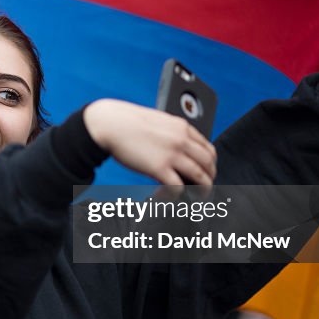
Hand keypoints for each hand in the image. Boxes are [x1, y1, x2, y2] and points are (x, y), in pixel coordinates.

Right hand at [83, 99, 216, 185]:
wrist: (108, 123)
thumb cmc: (126, 122)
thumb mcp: (157, 121)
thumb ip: (170, 133)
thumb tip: (175, 149)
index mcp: (182, 127)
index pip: (208, 148)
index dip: (210, 164)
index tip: (205, 172)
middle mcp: (181, 140)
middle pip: (209, 164)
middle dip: (210, 178)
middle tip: (203, 187)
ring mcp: (172, 154)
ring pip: (201, 177)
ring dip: (202, 191)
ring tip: (196, 198)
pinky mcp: (159, 168)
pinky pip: (178, 187)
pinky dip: (176, 196)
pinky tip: (167, 197)